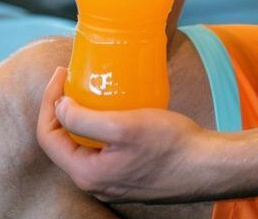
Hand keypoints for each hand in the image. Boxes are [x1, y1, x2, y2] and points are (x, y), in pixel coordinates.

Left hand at [35, 67, 219, 203]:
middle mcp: (95, 183)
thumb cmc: (170, 145)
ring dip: (81, 117)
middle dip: (62, 107)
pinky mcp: (128, 175)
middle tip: (73, 78)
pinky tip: (115, 109)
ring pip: (83, 145)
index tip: (62, 73)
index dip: (49, 101)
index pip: (48, 137)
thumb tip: (59, 107)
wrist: (208, 166)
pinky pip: (102, 150)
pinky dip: (100, 127)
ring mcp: (112, 181)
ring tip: (91, 90)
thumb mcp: (123, 126)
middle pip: (63, 142)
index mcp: (86, 174)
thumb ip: (82, 119)